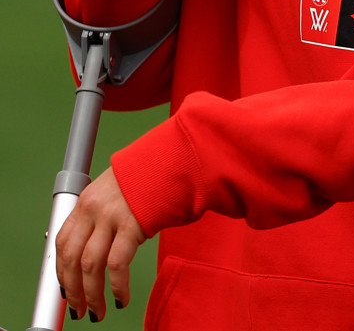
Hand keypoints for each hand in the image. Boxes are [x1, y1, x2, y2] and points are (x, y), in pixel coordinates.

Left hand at [56, 166, 145, 320]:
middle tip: (79, 309)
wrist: (174, 159)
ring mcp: (112, 216)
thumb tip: (97, 246)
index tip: (66, 289)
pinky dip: (116, 287)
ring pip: (90, 266)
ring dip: (92, 295)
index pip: (62, 242)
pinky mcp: (132, 224)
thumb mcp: (116, 190)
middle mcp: (94, 208)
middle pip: (72, 258)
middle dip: (73, 290)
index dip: (61, 271)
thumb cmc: (151, 176)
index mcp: (87, 200)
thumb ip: (103, 214)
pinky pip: (116, 265)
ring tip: (97, 312)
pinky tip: (121, 298)